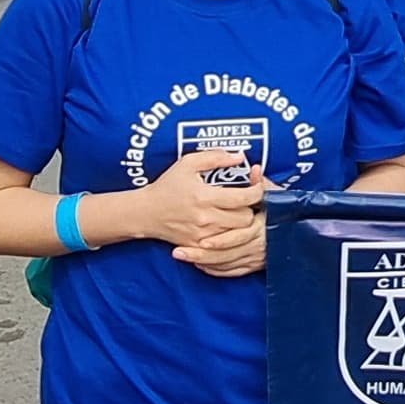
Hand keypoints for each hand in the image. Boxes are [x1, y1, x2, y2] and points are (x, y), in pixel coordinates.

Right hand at [142, 147, 271, 276]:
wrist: (145, 212)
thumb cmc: (167, 186)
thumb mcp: (187, 163)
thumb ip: (215, 157)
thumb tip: (239, 157)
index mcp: (204, 196)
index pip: (244, 198)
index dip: (258, 191)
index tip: (258, 186)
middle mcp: (205, 218)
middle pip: (245, 219)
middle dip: (250, 209)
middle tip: (246, 201)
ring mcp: (202, 235)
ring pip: (237, 234)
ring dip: (241, 223)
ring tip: (236, 212)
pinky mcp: (198, 246)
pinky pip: (224, 245)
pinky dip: (229, 236)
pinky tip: (226, 226)